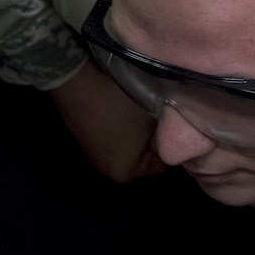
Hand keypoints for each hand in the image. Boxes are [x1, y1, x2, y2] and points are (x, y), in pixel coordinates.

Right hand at [48, 60, 163, 182]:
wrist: (76, 81)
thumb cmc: (118, 103)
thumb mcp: (151, 116)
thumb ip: (164, 131)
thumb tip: (169, 133)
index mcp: (126, 173)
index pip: (161, 165)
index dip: (172, 144)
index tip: (178, 126)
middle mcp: (107, 170)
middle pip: (142, 156)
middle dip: (151, 139)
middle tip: (161, 118)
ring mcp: (93, 155)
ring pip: (126, 145)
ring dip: (134, 132)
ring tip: (142, 111)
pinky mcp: (83, 138)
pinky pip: (111, 136)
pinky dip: (119, 126)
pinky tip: (121, 108)